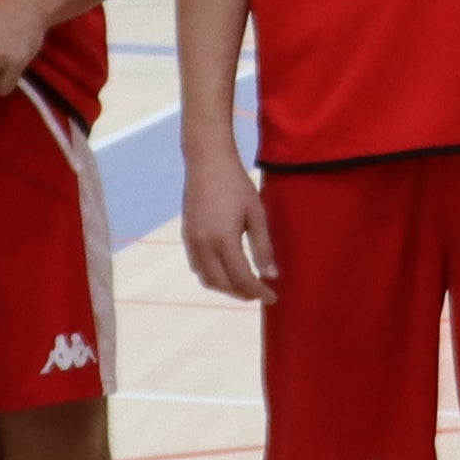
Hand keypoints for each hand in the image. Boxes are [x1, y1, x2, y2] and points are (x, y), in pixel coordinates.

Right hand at [183, 137, 276, 300]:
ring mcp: (192, 241)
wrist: (207, 161)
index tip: (272, 297)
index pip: (241, 278)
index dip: (258, 292)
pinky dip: (212, 276)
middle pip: (222, 283)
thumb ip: (263, 247)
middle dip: (242, 293)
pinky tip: (226, 271)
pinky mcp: (187, 235)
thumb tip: (271, 276)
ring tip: (245, 285)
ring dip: (226, 287)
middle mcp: (203, 245)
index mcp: (223, 240)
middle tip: (261, 293)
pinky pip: (197, 266)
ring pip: (207, 279)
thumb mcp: (257, 214)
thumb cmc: (237, 184)